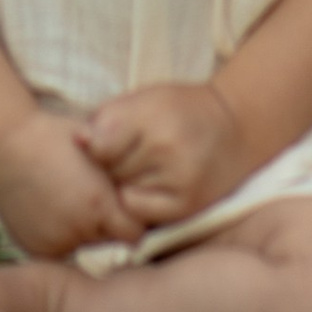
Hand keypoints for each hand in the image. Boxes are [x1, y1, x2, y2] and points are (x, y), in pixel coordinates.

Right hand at [0, 108, 145, 261]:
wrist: (0, 141)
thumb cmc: (52, 135)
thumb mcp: (96, 149)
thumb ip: (120, 178)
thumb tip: (146, 199)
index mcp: (98, 205)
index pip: (135, 232)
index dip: (132, 217)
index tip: (125, 203)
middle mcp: (78, 230)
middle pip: (109, 240)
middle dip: (106, 223)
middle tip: (88, 196)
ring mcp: (54, 242)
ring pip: (83, 244)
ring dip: (82, 230)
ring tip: (65, 198)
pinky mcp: (35, 248)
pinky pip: (58, 247)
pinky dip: (58, 234)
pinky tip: (48, 207)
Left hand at [77, 78, 253, 229]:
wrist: (235, 129)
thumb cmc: (179, 110)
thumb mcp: (144, 98)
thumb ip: (107, 117)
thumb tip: (76, 140)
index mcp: (152, 114)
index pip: (99, 144)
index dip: (95, 145)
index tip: (103, 142)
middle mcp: (166, 147)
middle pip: (109, 169)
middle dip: (109, 165)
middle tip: (127, 155)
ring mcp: (178, 179)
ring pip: (122, 191)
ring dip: (123, 184)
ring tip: (142, 169)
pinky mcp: (186, 205)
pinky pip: (139, 212)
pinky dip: (137, 203)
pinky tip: (149, 188)